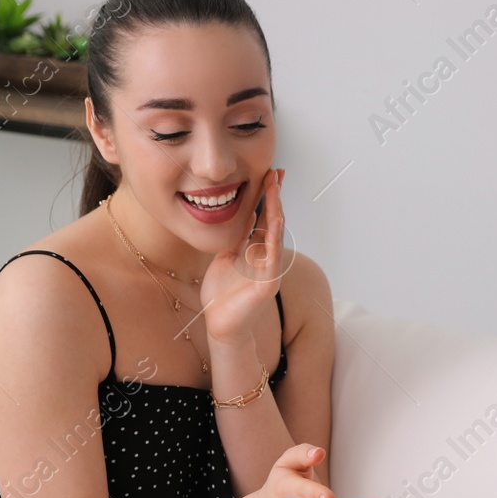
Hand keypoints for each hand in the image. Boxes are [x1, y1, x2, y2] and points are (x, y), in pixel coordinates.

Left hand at [201, 168, 286, 343]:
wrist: (220, 325)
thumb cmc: (221, 295)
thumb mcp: (225, 258)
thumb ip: (235, 239)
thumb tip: (240, 216)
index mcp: (254, 251)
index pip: (262, 217)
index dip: (266, 196)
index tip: (269, 174)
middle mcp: (265, 257)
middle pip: (272, 220)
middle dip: (274, 195)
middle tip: (275, 171)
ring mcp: (269, 270)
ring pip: (275, 234)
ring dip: (276, 209)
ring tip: (275, 187)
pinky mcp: (268, 284)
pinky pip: (272, 256)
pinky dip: (274, 237)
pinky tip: (274, 219)